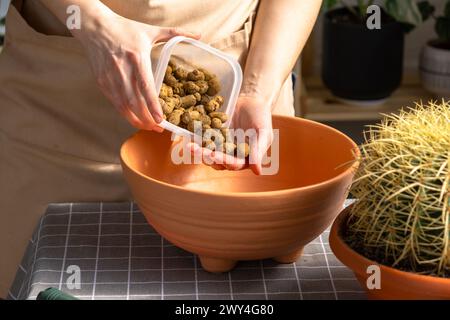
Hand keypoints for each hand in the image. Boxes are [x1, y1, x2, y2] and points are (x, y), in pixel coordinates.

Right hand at [74, 11, 199, 130]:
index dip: (153, 105)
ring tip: (149, 127)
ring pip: (123, 106)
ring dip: (136, 120)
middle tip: (159, 128)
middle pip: (134, 102)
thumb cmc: (125, 28)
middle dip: (147, 119)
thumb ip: (175, 33)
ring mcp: (110, 78)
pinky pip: (115, 103)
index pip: (145, 87)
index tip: (160, 119)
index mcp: (136, 58)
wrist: (94, 26)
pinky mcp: (102, 82)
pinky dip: (125, 113)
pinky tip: (135, 118)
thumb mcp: (150, 30)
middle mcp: (122, 70)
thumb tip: (199, 35)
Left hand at [189, 95, 273, 174]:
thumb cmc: (261, 117)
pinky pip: (202, 140)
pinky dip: (195, 139)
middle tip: (197, 150)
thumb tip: (257, 172)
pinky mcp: (211, 137)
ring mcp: (219, 147)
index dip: (224, 160)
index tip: (214, 155)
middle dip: (207, 156)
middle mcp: (230, 155)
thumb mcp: (263, 133)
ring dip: (198, 151)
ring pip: (207, 153)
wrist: (251, 100)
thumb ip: (258, 151)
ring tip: (190, 146)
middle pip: (217, 161)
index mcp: (244, 159)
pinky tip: (188, 136)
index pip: (233, 164)